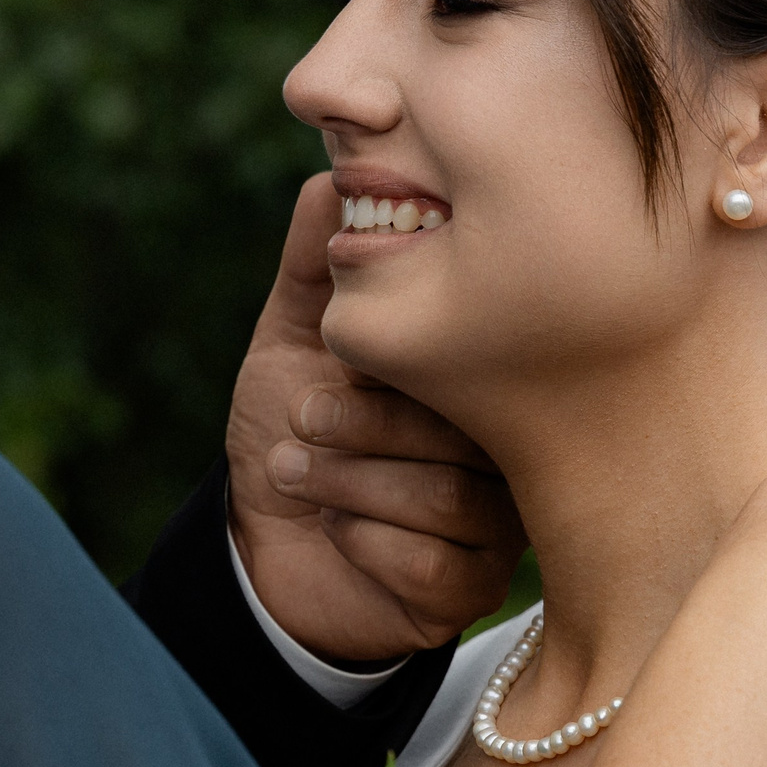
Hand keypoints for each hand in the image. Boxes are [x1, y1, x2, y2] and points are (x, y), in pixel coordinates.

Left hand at [226, 174, 525, 661]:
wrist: (260, 544)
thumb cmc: (292, 430)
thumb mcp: (296, 336)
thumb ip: (318, 264)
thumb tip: (333, 177)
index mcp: (477, 378)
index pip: (472, 354)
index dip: (402, 353)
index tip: (338, 350)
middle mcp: (506, 447)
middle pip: (467, 426)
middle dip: (365, 419)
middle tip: (303, 415)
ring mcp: (498, 523)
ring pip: (447, 496)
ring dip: (349, 479)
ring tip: (294, 466)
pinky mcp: (470, 589)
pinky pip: (431, 560)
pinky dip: (362, 539)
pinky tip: (333, 529)